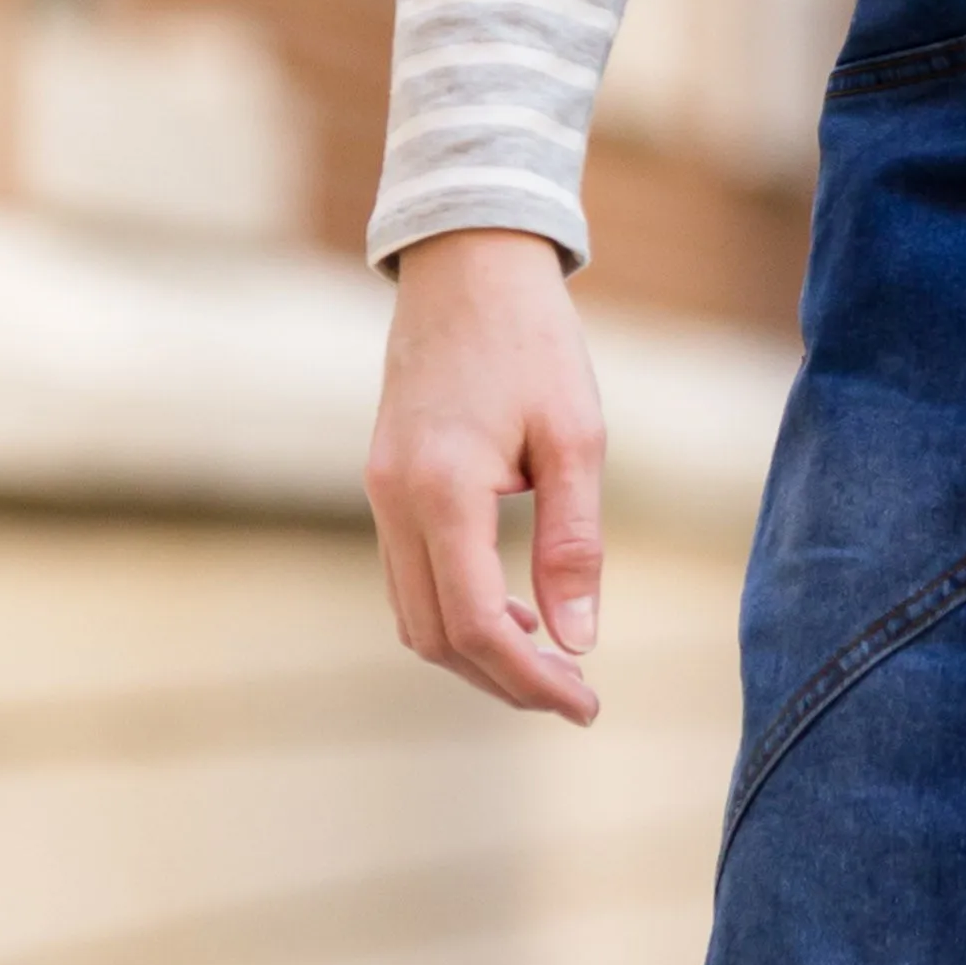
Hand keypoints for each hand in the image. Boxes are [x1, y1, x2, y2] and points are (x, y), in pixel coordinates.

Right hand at [366, 227, 604, 724]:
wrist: (467, 262)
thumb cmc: (532, 340)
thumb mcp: (575, 436)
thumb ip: (573, 542)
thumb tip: (577, 640)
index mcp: (442, 490)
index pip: (475, 625)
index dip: (529, 680)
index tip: (585, 703)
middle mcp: (395, 499)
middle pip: (435, 636)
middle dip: (502, 679)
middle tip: (574, 692)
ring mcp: (380, 490)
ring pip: (413, 613)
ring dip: (474, 650)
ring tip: (548, 656)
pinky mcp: (384, 479)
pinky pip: (407, 573)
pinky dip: (453, 607)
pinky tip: (509, 604)